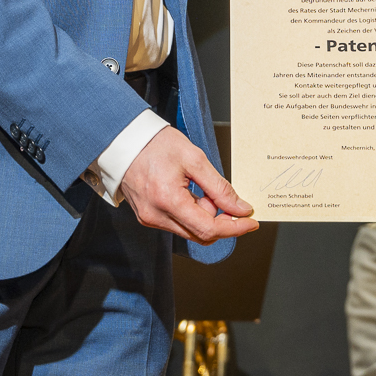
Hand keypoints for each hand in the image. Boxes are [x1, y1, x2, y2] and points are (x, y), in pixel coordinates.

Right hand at [120, 126, 258, 243]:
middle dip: (219, 219)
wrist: (124, 140)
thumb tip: (241, 209)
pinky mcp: (147, 217)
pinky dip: (190, 212)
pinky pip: (177, 224)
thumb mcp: (194, 158)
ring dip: (204, 214)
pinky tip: (188, 192)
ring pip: (190, 230)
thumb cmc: (155, 144)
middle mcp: (156, 216)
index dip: (235, 228)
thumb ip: (219, 187)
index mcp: (168, 201)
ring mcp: (150, 219)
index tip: (251, 222)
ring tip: (199, 187)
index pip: (209, 229)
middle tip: (224, 196)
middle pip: (201, 234)